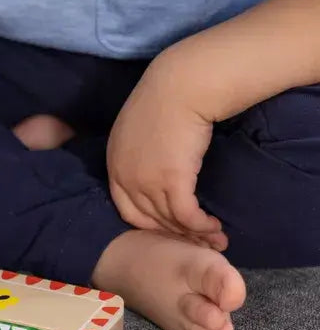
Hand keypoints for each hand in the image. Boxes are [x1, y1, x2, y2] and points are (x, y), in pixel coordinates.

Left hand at [107, 57, 226, 249]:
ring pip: (167, 220)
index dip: (149, 223)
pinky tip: (214, 227)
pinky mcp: (171, 180)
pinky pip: (185, 215)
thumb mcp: (139, 129)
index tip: (170, 230)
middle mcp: (124, 176)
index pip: (126, 207)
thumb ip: (140, 152)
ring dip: (192, 234)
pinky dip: (199, 225)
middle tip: (195, 245)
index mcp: (114, 163)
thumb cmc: (168, 98)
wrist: (183, 84)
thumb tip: (155, 164)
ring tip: (213, 239)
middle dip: (172, 236)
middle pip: (146, 220)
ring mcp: (145, 180)